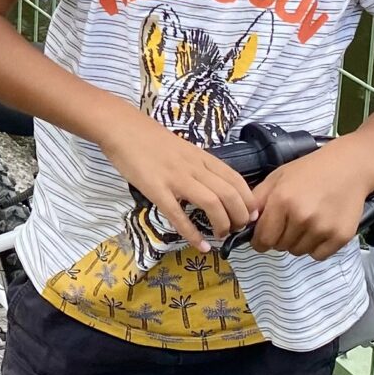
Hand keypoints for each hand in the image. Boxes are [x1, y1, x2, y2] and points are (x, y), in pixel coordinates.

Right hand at [99, 113, 253, 254]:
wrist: (122, 127)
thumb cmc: (150, 139)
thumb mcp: (184, 149)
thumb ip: (199, 166)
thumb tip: (214, 187)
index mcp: (202, 157)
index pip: (236, 180)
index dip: (248, 201)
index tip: (251, 216)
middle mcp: (194, 167)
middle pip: (229, 194)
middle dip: (240, 217)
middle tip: (237, 230)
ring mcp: (175, 178)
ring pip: (212, 204)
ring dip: (222, 225)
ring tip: (221, 236)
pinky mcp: (156, 189)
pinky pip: (178, 215)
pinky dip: (192, 234)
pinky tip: (200, 246)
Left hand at [248, 145, 370, 260]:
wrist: (348, 167)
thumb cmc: (309, 171)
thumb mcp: (277, 178)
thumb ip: (258, 200)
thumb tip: (246, 223)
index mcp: (282, 201)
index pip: (263, 239)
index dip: (260, 241)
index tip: (262, 238)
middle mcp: (302, 217)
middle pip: (280, 246)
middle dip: (279, 238)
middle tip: (289, 222)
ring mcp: (323, 228)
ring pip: (298, 252)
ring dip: (297, 242)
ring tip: (306, 223)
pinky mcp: (340, 237)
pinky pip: (318, 255)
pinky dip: (316, 247)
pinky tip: (319, 229)